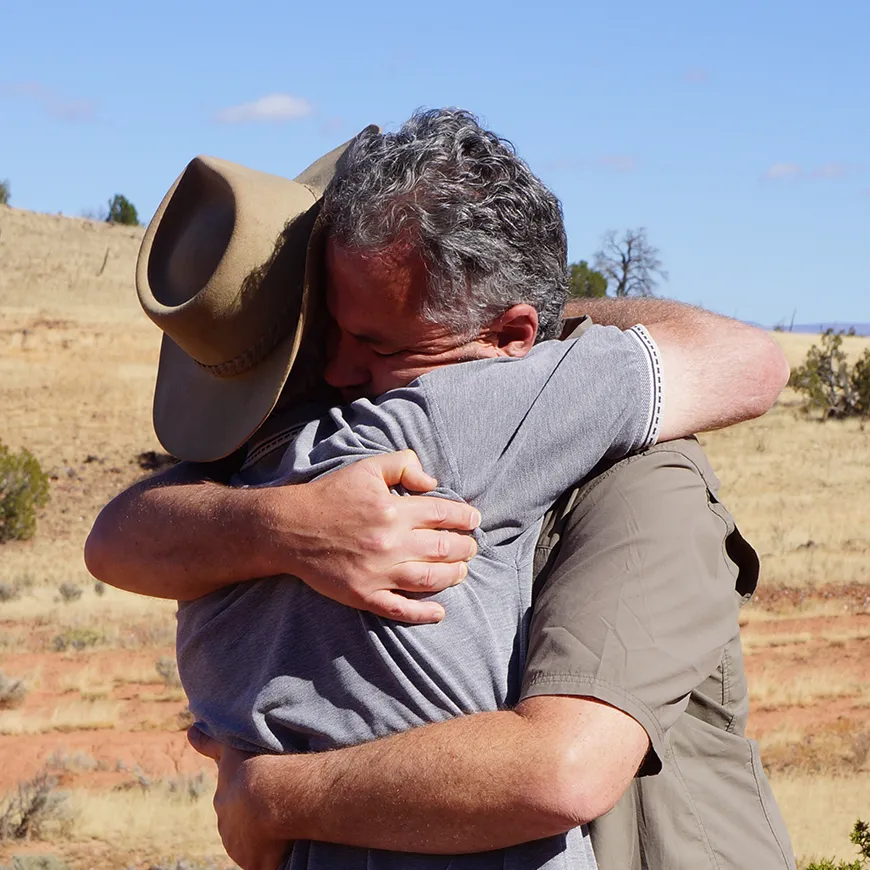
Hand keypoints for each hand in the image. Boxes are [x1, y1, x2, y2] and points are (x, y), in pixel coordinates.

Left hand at [188, 727, 289, 869]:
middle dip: (253, 822)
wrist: (267, 793)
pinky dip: (275, 857)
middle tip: (275, 809)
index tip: (260, 796)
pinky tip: (287, 847)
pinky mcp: (255, 864)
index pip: (233, 806)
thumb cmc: (252, 767)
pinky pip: (267, 863)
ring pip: (254, 845)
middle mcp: (226, 829)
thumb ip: (209, 743)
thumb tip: (190, 731)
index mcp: (223, 803)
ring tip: (285, 826)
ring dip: (266, 839)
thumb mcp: (229, 750)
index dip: (247, 801)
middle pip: (241, 828)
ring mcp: (239, 849)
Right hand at [270, 450, 480, 623]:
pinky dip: (423, 613)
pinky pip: (400, 608)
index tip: (474, 520)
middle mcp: (390, 542)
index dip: (465, 518)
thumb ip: (403, 465)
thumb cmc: (330, 495)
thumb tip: (432, 481)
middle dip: (465, 548)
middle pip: (443, 548)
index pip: (444, 515)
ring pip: (429, 579)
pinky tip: (439, 612)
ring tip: (462, 571)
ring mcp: (378, 572)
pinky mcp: (364, 594)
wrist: (290, 528)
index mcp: (394, 509)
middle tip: (472, 547)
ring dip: (453, 576)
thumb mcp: (367, 468)